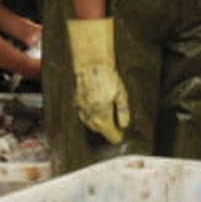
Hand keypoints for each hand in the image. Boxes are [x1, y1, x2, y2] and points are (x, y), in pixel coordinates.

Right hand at [66, 18, 128, 143]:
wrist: (91, 65)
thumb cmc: (108, 78)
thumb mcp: (121, 94)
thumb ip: (123, 112)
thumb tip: (124, 125)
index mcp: (103, 116)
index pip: (110, 135)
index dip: (117, 136)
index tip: (122, 135)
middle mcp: (90, 116)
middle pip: (99, 131)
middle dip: (108, 130)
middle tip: (116, 127)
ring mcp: (81, 110)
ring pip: (90, 124)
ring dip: (99, 124)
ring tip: (107, 119)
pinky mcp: (76, 102)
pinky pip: (84, 115)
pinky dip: (91, 116)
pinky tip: (96, 110)